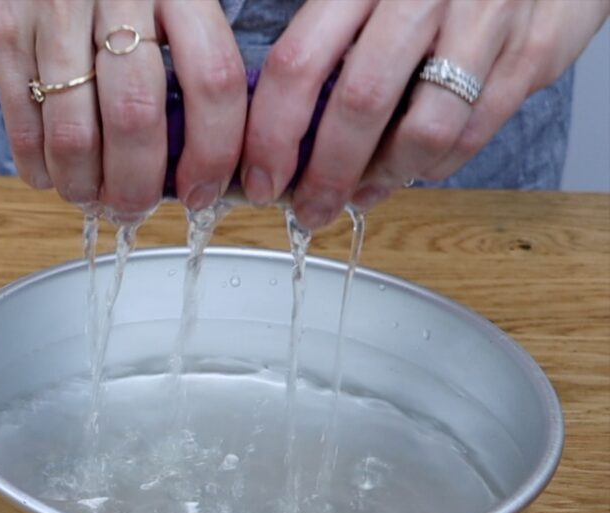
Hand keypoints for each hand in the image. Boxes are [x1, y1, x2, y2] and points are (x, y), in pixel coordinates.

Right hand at [0, 0, 247, 219]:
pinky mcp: (2, 30)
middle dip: (137, 184)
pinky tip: (53, 176)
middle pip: (137, 115)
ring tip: (90, 198)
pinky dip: (39, 166)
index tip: (201, 189)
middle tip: (134, 208)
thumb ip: (188, 56)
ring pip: (74, 131)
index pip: (213, 79)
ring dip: (84, 184)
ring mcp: (53, 11)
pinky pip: (22, 122)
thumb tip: (208, 155)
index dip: (213, 151)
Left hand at [242, 0, 609, 229]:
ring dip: (385, 177)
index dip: (272, 135)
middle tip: (310, 209)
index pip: (298, 64)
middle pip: (359, 105)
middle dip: (326, 175)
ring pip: (425, 131)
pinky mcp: (534, 48)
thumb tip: (274, 128)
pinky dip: (437, 164)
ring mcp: (485, 19)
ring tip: (362, 191)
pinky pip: (476, 131)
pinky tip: (413, 167)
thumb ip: (324, 42)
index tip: (261, 179)